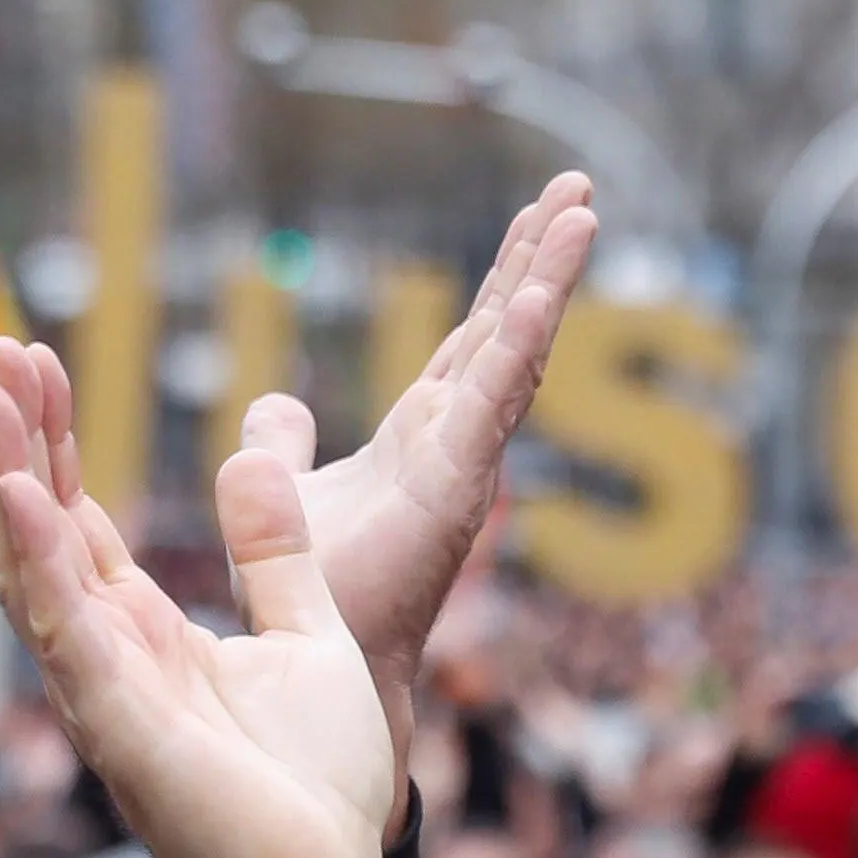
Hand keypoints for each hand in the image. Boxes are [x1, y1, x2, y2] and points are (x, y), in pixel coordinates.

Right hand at [0, 360, 398, 857]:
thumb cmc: (313, 786)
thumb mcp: (309, 636)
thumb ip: (276, 555)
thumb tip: (254, 459)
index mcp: (144, 634)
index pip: (80, 520)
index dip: (55, 441)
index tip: (34, 358)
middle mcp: (106, 658)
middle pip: (39, 533)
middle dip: (16, 442)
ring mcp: (104, 695)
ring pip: (34, 575)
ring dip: (9, 484)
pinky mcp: (123, 733)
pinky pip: (71, 638)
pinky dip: (43, 567)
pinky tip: (25, 497)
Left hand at [295, 175, 597, 772]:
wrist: (322, 670)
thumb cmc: (318, 598)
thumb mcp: (288, 491)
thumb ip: (285, 444)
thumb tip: (275, 404)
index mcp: (427, 433)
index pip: (475, 337)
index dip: (506, 275)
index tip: (540, 213)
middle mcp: (458, 441)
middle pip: (507, 328)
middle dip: (542, 257)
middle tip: (578, 187)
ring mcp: (464, 462)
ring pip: (513, 352)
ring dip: (546, 281)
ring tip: (582, 211)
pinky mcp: (455, 488)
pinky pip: (492, 401)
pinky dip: (519, 343)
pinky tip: (540, 289)